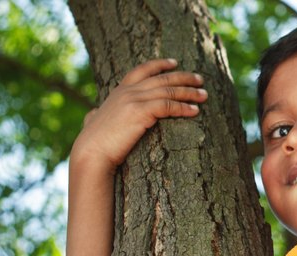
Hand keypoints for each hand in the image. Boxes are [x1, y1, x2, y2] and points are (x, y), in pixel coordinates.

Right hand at [71, 58, 207, 170]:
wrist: (91, 153)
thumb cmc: (94, 143)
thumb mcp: (94, 122)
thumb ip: (95, 115)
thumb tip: (92, 114)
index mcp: (118, 91)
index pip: (142, 70)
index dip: (160, 64)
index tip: (175, 63)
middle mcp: (127, 91)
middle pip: (161, 78)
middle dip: (184, 77)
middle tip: (200, 79)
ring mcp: (133, 100)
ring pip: (168, 91)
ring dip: (189, 92)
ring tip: (204, 96)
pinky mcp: (140, 112)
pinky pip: (168, 105)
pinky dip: (183, 107)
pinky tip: (195, 111)